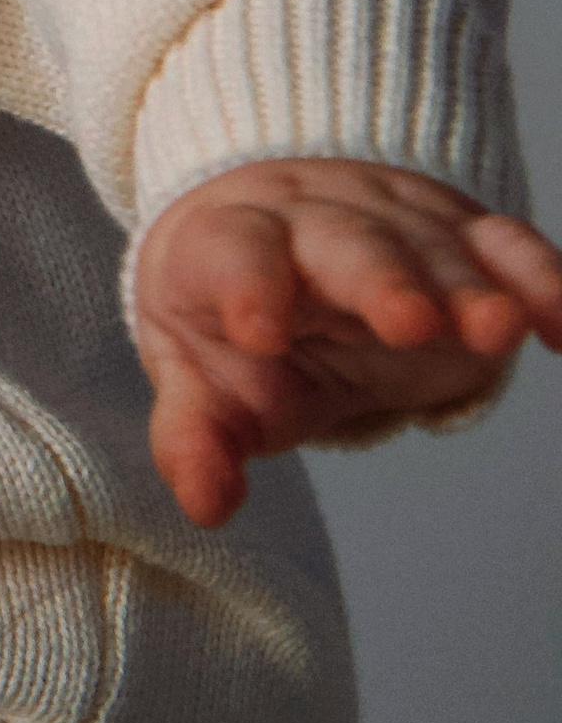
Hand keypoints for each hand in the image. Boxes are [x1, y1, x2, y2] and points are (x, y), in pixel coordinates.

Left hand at [133, 156, 561, 526]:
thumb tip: (206, 504)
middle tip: (410, 324)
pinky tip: (557, 321)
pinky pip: (505, 245)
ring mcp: (392, 220)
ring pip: (432, 245)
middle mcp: (313, 219)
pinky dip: (537, 276)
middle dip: (380, 280)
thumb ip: (196, 436)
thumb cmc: (230, 324)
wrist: (277, 239)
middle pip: (346, 242)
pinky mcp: (460, 235)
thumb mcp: (202, 378)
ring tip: (499, 332)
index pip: (233, 252)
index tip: (258, 330)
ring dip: (468, 287)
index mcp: (230, 244)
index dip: (246, 285)